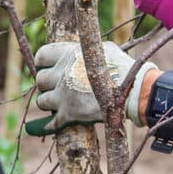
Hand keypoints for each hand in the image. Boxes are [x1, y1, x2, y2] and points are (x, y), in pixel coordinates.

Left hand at [33, 40, 155, 131]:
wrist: (132, 91)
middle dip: (46, 85)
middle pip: (39, 80)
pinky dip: (50, 124)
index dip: (43, 62)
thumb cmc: (123, 67)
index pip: (42, 55)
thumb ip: (89, 50)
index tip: (48, 67)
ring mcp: (63, 95)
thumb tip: (84, 52)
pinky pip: (51, 122)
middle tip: (55, 87)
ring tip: (57, 104)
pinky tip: (48, 124)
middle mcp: (62, 74)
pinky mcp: (69, 113)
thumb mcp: (105, 49)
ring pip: (41, 101)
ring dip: (48, 103)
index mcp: (69, 54)